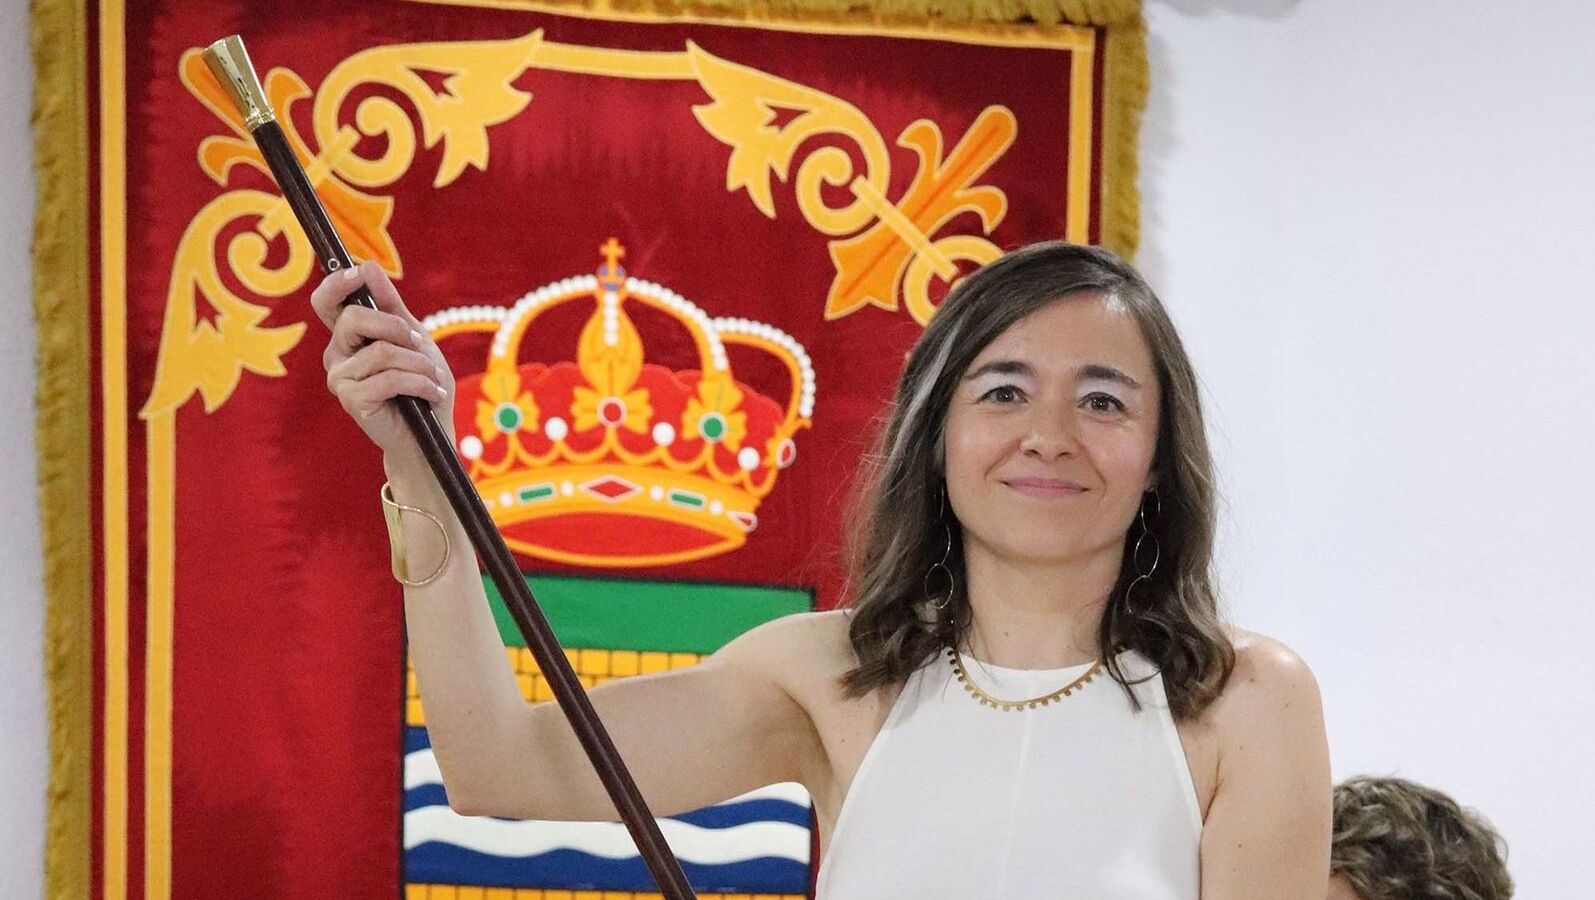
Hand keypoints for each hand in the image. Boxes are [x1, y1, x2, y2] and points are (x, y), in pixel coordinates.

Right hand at [310, 260, 454, 466]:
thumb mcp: (413, 338)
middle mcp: (336, 355)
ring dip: (419, 364)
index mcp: (348, 337)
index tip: (358, 274)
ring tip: (432, 379)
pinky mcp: (352, 400)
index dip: (337, 283)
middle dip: (396, 328)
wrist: (430, 433)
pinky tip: (430, 395)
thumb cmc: (421, 384)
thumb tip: (366, 265)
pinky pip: (389, 378)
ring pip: (381, 351)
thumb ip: (390, 305)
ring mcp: (339, 379)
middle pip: (354, 318)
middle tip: (418, 345)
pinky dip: (420, 383)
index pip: (326, 302)